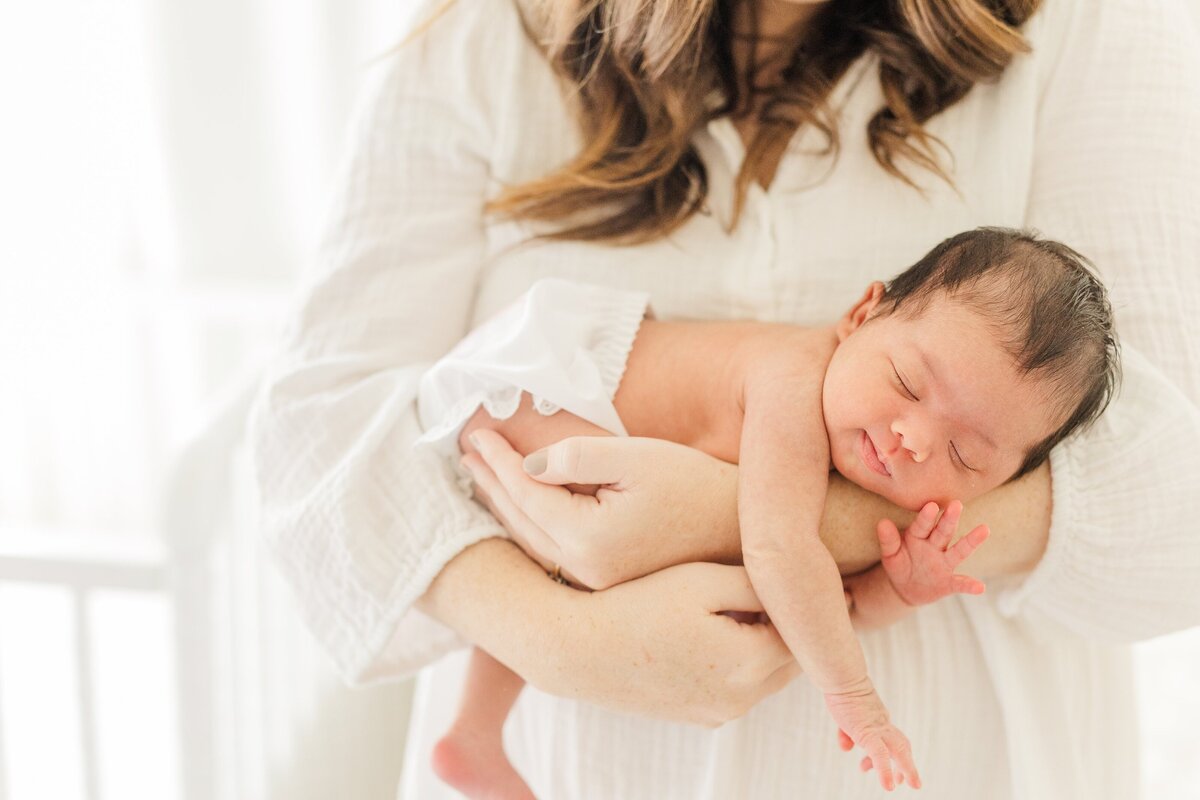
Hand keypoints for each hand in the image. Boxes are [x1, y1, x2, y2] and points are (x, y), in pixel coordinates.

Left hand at [462, 429, 740, 588]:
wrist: (739, 529)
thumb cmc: (693, 485)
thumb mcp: (637, 457)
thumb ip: (578, 457)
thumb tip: (531, 464)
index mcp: (588, 539)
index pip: (525, 492)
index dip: (498, 460)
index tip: (476, 433)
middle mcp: (584, 571)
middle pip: (519, 521)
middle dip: (490, 483)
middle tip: (467, 451)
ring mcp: (593, 585)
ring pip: (529, 542)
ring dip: (502, 507)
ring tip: (482, 477)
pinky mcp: (604, 585)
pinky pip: (548, 553)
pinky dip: (526, 526)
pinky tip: (518, 509)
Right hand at [543, 560, 802, 725]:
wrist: (577, 648)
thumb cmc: (638, 602)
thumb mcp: (704, 580)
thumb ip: (760, 584)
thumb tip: (803, 587)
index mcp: (750, 662)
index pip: (805, 635)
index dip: (817, 605)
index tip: (827, 582)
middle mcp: (741, 698)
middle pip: (790, 660)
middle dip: (795, 628)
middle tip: (800, 591)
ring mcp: (717, 713)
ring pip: (765, 676)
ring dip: (768, 646)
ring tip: (757, 606)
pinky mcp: (697, 716)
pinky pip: (737, 688)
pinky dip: (741, 663)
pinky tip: (721, 631)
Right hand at [827, 681, 919, 790]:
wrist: (841, 677)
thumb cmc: (840, 691)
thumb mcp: (844, 716)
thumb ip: (847, 732)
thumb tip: (846, 747)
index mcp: (878, 719)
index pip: (891, 738)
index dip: (894, 754)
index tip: (889, 769)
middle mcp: (882, 724)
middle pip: (901, 744)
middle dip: (907, 764)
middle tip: (913, 783)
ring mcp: (877, 728)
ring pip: (899, 751)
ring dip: (906, 770)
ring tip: (910, 786)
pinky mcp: (868, 733)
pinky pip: (880, 756)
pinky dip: (885, 772)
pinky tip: (888, 786)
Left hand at [877, 500, 988, 606]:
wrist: (906, 588)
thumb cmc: (900, 564)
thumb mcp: (890, 555)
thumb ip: (888, 541)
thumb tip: (882, 522)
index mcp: (918, 537)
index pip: (922, 525)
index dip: (926, 517)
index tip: (931, 505)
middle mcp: (935, 546)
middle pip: (943, 532)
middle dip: (949, 519)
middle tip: (957, 504)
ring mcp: (944, 563)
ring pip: (959, 551)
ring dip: (971, 541)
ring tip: (985, 529)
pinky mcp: (949, 582)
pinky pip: (960, 583)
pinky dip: (970, 585)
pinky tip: (980, 587)